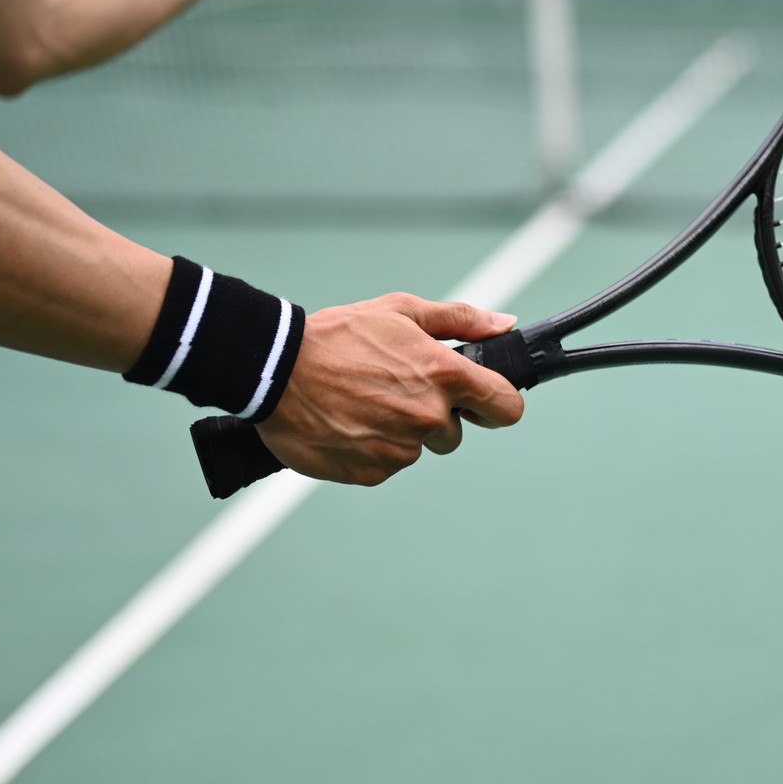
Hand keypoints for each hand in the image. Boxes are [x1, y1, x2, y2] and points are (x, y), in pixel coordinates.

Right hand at [255, 294, 525, 486]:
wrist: (275, 372)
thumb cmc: (338, 336)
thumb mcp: (401, 311)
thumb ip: (459, 320)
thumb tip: (504, 325)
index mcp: (444, 375)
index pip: (506, 407)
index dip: (498, 404)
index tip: (485, 402)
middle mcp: (428, 417)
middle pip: (454, 432)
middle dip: (432, 415)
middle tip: (393, 389)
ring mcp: (400, 449)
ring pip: (417, 448)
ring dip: (398, 431)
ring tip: (362, 402)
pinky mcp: (373, 473)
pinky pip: (386, 465)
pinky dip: (372, 449)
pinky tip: (348, 423)